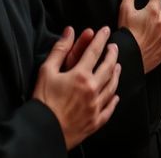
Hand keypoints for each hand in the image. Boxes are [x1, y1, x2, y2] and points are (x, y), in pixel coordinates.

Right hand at [33, 26, 120, 149]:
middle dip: (112, 54)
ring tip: (117, 66)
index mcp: (81, 75)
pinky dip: (114, 100)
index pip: (95, 51)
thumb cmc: (42, 101)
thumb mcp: (46, 71)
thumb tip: (69, 31)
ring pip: (112, 86)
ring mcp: (96, 105)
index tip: (105, 30)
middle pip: (108, 67)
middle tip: (114, 47)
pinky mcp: (96, 120)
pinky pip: (109, 108)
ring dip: (116, 74)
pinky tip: (116, 96)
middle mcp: (93, 89)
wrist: (42, 130)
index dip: (100, 39)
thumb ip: (59, 50)